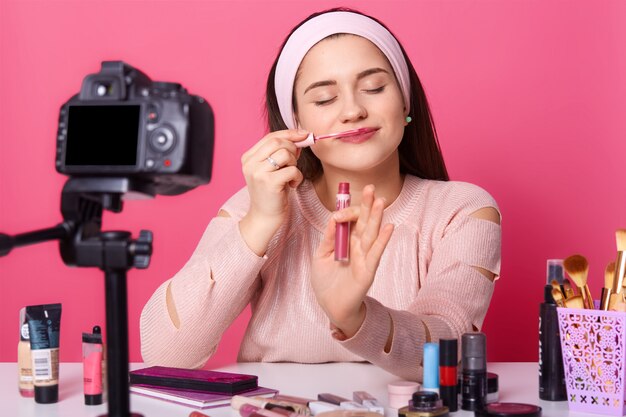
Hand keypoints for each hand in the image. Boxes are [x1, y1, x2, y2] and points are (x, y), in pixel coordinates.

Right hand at [239, 130, 308, 255]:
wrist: (265, 217)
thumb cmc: (272, 193)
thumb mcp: (273, 169)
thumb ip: (281, 152)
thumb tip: (300, 137)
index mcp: (248, 157)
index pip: (270, 136)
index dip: (289, 133)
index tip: (304, 134)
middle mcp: (250, 163)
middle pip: (278, 142)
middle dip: (292, 149)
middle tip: (295, 162)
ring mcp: (257, 173)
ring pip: (285, 154)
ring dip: (294, 164)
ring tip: (291, 176)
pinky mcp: (269, 183)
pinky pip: (292, 170)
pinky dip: (297, 177)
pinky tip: (292, 185)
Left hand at [310, 185, 394, 337]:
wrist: (331, 307)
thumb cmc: (326, 282)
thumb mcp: (321, 256)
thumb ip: (328, 238)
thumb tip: (333, 218)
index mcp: (346, 242)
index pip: (351, 221)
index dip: (347, 211)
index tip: (339, 210)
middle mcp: (358, 247)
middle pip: (364, 222)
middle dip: (367, 205)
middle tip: (371, 188)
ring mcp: (365, 258)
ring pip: (371, 233)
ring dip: (376, 217)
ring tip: (381, 201)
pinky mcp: (368, 270)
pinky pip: (376, 253)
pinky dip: (382, 240)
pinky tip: (389, 226)